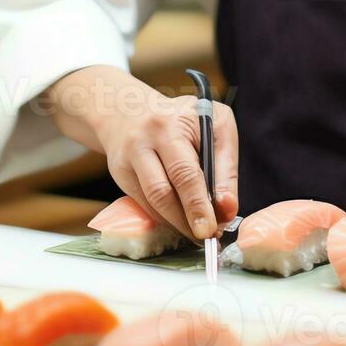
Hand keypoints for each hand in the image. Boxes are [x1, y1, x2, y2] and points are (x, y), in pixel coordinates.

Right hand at [46, 66, 238, 240]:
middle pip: (163, 191)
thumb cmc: (183, 118)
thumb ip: (225, 167)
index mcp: (172, 124)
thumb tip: (226, 209)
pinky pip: (144, 204)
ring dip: (177, 222)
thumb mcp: (215, 127)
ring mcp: (128, 157)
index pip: (186, 171)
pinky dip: (164, 217)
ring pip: (152, 201)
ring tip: (196, 231)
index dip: (199, 204)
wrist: (128, 108)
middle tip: (206, 237)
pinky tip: (180, 220)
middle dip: (187, 219)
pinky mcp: (119, 173)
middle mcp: (145, 139)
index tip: (213, 227)